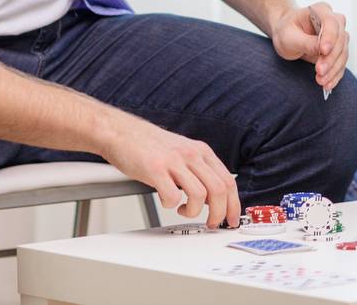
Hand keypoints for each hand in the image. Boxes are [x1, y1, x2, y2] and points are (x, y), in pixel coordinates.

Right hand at [104, 114, 239, 229]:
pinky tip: (166, 200)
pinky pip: (172, 196)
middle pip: (219, 190)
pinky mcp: (155, 169)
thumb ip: (199, 171)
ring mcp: (174, 161)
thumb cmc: (150, 146)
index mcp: (202, 152)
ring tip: (184, 210)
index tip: (232, 219)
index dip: (233, 204)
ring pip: (200, 195)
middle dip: (219, 213)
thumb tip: (213, 198)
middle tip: (211, 223)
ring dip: (194, 211)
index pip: (228, 181)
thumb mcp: (184, 153)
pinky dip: (171, 205)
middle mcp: (192, 155)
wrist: (122, 132)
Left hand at [269, 1, 348, 92]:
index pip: (332, 22)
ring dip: (334, 69)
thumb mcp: (288, 37)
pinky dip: (336, 74)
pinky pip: (341, 63)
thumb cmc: (286, 31)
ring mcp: (338, 36)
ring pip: (343, 53)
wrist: (287, 34)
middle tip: (319, 71)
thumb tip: (321, 51)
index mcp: (320, 10)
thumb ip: (305, 42)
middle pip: (341, 39)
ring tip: (321, 81)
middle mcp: (334, 21)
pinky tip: (328, 84)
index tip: (323, 51)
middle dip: (331, 58)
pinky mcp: (338, 50)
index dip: (330, 37)